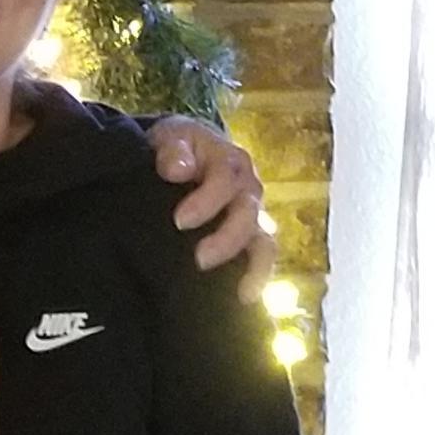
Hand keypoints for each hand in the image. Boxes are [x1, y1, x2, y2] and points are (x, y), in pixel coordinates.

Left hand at [148, 117, 276, 301]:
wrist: (182, 156)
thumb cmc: (176, 148)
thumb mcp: (169, 138)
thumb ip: (172, 149)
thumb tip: (178, 169)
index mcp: (228, 161)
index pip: (226, 179)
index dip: (207, 201)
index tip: (179, 221)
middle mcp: (246, 190)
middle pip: (248, 214)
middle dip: (227, 239)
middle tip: (199, 259)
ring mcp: (250, 215)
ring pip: (264, 240)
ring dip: (254, 265)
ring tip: (240, 291)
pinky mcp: (246, 238)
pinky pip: (261, 258)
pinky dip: (258, 277)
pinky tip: (246, 297)